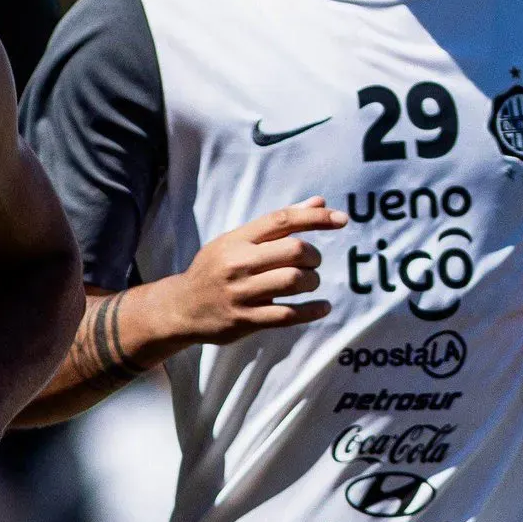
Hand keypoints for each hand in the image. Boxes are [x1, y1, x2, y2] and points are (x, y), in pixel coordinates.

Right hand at [168, 201, 343, 346]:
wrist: (181, 307)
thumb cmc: (215, 269)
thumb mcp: (237, 240)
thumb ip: (277, 224)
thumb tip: (318, 201)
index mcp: (237, 239)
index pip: (283, 220)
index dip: (316, 217)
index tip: (342, 219)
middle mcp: (238, 263)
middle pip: (294, 250)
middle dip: (314, 256)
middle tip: (313, 262)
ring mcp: (241, 293)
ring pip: (294, 281)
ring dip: (312, 281)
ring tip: (310, 282)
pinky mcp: (245, 320)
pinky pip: (287, 315)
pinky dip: (311, 311)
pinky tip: (322, 307)